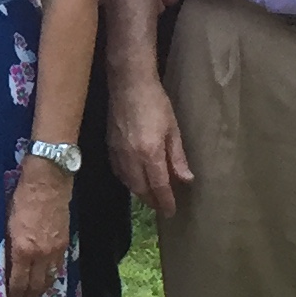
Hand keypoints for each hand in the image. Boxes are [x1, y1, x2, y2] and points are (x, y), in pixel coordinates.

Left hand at [3, 162, 73, 296]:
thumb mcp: (4, 222)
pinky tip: (44, 284)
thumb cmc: (20, 197)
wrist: (48, 180)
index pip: (17, 283)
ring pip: (47, 281)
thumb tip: (1, 264)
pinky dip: (49, 279)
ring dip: (38, 294)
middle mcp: (41, 255)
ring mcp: (55, 250)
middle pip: (34, 287)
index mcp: (22, 249)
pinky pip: (56, 269)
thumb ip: (4, 246)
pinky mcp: (64, 243)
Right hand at [107, 72, 193, 214]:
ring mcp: (118, 153)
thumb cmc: (156, 103)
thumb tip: (186, 180)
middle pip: (141, 189)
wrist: (128, 84)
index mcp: (150, 153)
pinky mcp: (110, 147)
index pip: (159, 186)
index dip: (165, 201)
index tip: (171, 212)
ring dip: (140, 192)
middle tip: (162, 206)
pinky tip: (135, 179)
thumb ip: (177, 157)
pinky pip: (119, 172)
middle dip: (152, 200)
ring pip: (128, 183)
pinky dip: (128, 181)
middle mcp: (131, 158)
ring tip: (150, 195)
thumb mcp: (173, 129)